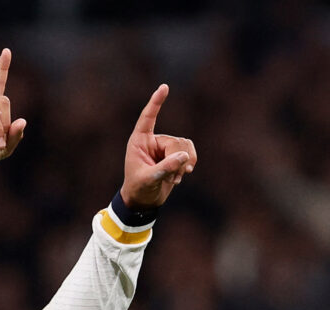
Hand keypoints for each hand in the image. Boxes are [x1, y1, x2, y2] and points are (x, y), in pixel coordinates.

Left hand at [120, 84, 196, 209]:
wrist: (144, 202)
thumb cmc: (139, 189)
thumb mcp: (149, 179)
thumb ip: (166, 168)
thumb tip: (185, 157)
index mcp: (139, 141)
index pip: (148, 118)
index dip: (156, 102)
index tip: (164, 87)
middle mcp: (153, 141)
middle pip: (175, 141)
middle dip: (177, 161)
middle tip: (171, 177)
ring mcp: (165, 148)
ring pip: (185, 146)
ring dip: (183, 165)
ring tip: (174, 179)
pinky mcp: (175, 155)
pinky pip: (190, 152)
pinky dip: (189, 164)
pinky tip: (181, 176)